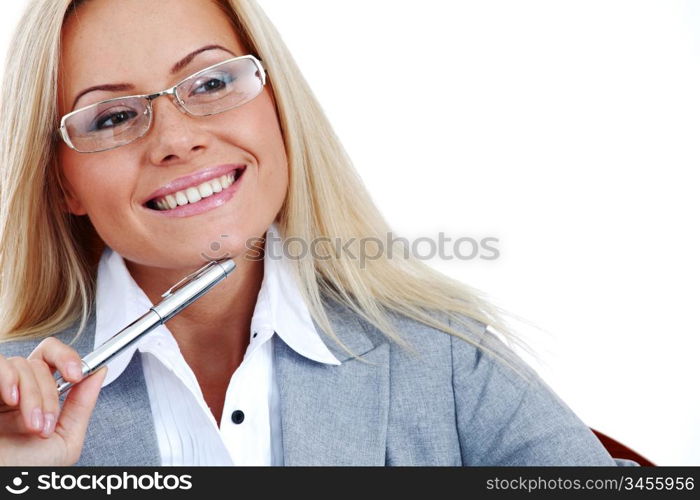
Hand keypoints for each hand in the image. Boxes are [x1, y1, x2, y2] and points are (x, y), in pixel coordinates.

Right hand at [0, 337, 106, 465]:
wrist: (2, 486)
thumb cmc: (25, 471)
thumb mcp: (65, 440)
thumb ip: (83, 405)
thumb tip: (99, 373)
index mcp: (40, 398)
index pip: (54, 358)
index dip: (68, 358)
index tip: (78, 375)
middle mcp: (19, 390)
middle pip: (41, 362)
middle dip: (50, 393)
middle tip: (47, 421)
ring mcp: (0, 389)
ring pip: (22, 365)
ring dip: (33, 396)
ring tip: (30, 425)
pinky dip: (9, 378)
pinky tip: (11, 400)